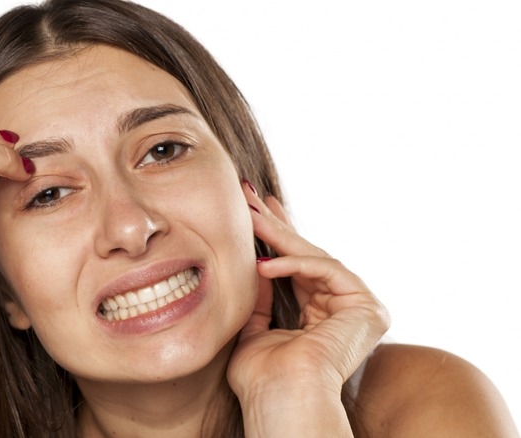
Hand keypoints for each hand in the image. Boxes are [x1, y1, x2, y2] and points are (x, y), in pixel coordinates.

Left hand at [227, 183, 390, 403]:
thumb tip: (257, 264)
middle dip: (277, 226)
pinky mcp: (368, 309)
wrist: (281, 399)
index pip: (298, 268)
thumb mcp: (255, 328)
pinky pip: (329, 271)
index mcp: (320, 317)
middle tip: (250, 197)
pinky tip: (265, 264)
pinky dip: (295, 263)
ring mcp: (359, 309)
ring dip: (280, 236)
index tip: (255, 211)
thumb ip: (260, 299)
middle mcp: (343, 311)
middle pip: (308, 257)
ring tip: (249, 218)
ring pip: (316, 259)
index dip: (277, 238)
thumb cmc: (263, 378)